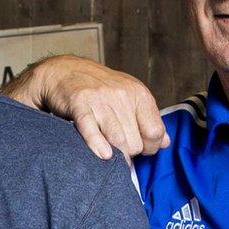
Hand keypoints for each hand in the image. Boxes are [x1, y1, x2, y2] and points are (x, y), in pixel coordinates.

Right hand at [4, 56, 166, 159]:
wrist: (64, 72)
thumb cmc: (99, 89)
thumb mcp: (129, 98)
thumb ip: (148, 119)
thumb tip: (164, 142)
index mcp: (138, 94)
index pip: (155, 132)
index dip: (149, 147)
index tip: (140, 148)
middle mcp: (122, 95)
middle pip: (136, 142)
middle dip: (129, 152)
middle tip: (119, 149)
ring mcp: (100, 100)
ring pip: (118, 140)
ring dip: (115, 155)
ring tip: (111, 156)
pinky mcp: (79, 104)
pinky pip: (92, 130)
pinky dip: (98, 145)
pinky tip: (103, 154)